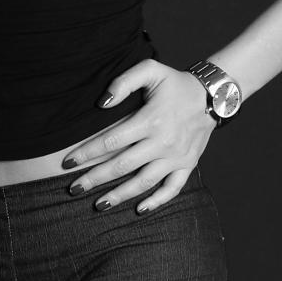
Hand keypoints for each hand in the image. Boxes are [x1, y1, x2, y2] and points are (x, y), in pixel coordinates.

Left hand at [61, 61, 215, 213]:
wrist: (213, 95)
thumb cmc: (175, 83)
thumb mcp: (150, 70)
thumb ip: (124, 82)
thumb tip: (101, 103)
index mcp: (150, 120)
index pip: (111, 141)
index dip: (87, 153)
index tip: (68, 162)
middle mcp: (163, 142)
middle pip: (122, 166)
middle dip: (95, 179)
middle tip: (73, 188)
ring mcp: (177, 157)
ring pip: (143, 182)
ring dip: (120, 195)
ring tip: (98, 204)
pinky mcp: (188, 165)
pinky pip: (172, 189)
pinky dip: (156, 202)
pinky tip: (139, 209)